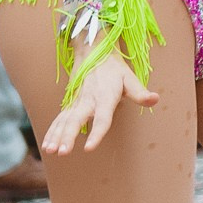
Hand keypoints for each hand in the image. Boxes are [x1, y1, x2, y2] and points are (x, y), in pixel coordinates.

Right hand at [40, 48, 157, 156]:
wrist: (92, 50)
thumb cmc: (114, 68)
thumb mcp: (129, 77)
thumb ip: (140, 92)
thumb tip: (155, 99)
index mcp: (104, 96)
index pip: (101, 118)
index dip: (96, 132)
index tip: (88, 148)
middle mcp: (88, 100)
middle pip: (76, 120)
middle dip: (68, 136)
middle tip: (63, 151)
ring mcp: (76, 102)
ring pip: (64, 120)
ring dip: (57, 135)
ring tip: (51, 151)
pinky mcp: (70, 103)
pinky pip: (59, 119)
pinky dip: (52, 131)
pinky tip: (47, 145)